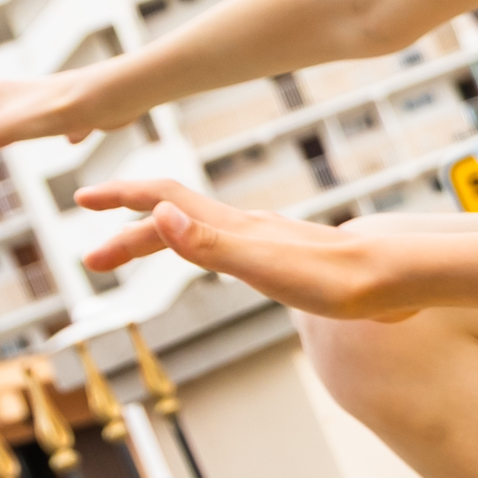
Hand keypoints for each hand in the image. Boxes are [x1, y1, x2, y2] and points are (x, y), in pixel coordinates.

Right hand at [0, 69, 98, 165]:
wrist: (116, 95)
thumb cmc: (59, 110)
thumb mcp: (2, 132)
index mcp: (0, 97)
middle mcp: (22, 94)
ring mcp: (51, 102)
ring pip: (22, 106)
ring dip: (7, 109)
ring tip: (6, 114)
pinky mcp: (80, 113)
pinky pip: (63, 121)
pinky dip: (59, 128)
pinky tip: (74, 138)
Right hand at [72, 179, 417, 319]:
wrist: (396, 279)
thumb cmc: (336, 279)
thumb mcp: (264, 266)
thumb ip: (209, 243)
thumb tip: (156, 216)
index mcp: (233, 228)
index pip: (162, 201)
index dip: (120, 198)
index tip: (81, 200)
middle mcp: (246, 228)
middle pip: (173, 218)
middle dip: (127, 232)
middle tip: (93, 259)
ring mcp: (266, 240)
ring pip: (199, 231)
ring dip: (160, 239)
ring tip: (136, 254)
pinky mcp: (285, 257)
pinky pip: (226, 246)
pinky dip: (199, 248)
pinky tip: (209, 259)